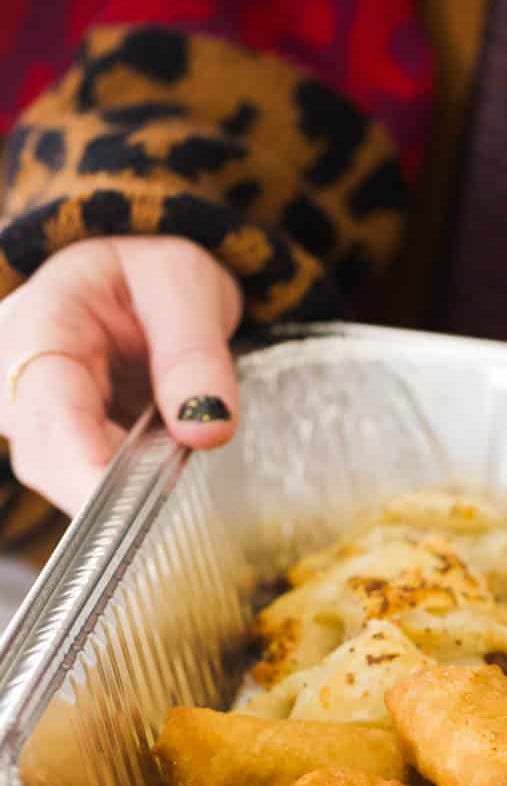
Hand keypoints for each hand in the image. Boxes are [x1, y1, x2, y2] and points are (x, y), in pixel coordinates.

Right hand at [0, 236, 240, 516]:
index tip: (129, 512)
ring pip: (69, 485)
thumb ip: (195, 352)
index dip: (85, 468)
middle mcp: (15, 380)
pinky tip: (163, 471)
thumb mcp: (184, 285)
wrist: (135, 279)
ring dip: (130, 492)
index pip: (47, 409)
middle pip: (51, 462)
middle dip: (118, 491)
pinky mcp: (59, 449)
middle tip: (184, 487)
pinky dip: (132, 493)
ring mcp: (31, 420)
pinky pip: (90, 489)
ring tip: (176, 457)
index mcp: (39, 324)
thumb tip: (208, 428)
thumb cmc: (150, 274)